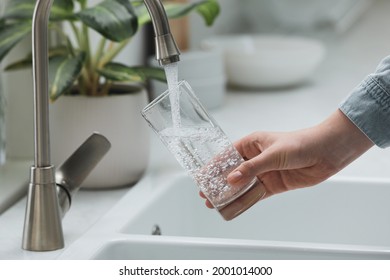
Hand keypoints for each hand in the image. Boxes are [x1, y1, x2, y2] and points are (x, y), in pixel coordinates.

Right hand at [200, 110, 372, 207]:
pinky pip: (255, 194)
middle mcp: (256, 158)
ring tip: (215, 203)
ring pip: (242, 185)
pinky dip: (245, 201)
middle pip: (232, 172)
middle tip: (205, 194)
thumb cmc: (301, 143)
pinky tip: (234, 206)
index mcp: (252, 143)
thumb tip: (231, 179)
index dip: (214, 166)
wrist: (326, 152)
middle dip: (219, 183)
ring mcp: (264, 172)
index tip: (202, 177)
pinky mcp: (273, 184)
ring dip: (230, 194)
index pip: (227, 156)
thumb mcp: (272, 154)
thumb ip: (251, 168)